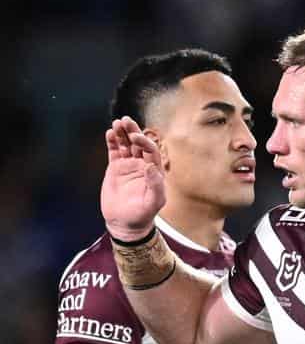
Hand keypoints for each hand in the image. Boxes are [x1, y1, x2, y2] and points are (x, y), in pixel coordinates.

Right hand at [102, 116, 165, 240]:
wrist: (125, 223)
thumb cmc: (143, 214)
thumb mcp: (154, 202)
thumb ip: (155, 185)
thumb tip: (150, 166)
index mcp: (155, 171)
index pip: (152, 151)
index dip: (145, 142)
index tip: (136, 138)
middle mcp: (142, 165)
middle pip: (138, 144)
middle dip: (133, 132)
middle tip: (126, 120)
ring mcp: (128, 166)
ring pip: (125, 145)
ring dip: (122, 134)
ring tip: (117, 123)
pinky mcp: (115, 168)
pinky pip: (114, 152)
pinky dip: (112, 142)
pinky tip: (110, 133)